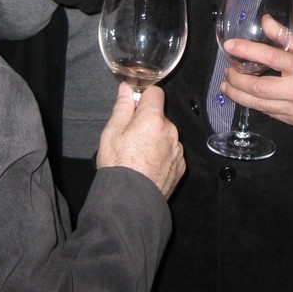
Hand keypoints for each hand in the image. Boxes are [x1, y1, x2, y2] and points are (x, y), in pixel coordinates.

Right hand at [96, 83, 184, 197]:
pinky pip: (171, 151)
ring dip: (156, 138)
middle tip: (130, 137)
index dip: (143, 97)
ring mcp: (177, 149)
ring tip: (138, 155)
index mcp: (153, 119)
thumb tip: (127, 89)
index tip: (134, 106)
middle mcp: (170, 131)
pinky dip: (162, 154)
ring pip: (166, 134)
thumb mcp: (112, 133)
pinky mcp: (180, 166)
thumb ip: (122, 108)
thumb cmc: (118, 166)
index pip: (155, 93)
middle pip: (160, 116)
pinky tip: (148, 166)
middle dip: (147, 121)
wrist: (131, 201)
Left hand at [220, 15, 292, 130]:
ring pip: (259, 106)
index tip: (230, 46)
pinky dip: (257, 105)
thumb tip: (266, 22)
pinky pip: (270, 114)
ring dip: (240, 96)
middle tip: (227, 72)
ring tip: (229, 86)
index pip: (269, 57)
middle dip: (236, 81)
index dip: (246, 50)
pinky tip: (249, 97)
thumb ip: (286, 37)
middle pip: (257, 89)